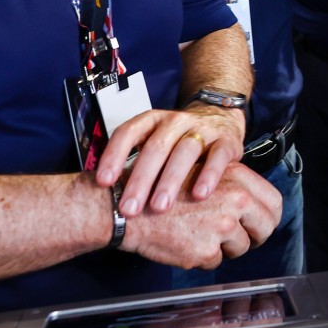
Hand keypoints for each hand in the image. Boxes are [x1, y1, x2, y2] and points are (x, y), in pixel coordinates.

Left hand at [95, 105, 246, 215]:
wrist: (220, 118)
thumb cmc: (178, 141)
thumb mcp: (154, 143)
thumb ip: (134, 163)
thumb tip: (101, 195)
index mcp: (152, 121)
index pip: (128, 132)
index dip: (114, 156)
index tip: (103, 182)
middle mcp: (175, 121)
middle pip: (155, 146)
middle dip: (140, 179)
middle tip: (129, 209)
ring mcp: (202, 129)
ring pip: (185, 150)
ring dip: (171, 180)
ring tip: (160, 207)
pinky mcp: (227, 141)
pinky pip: (218, 156)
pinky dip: (209, 175)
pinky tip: (199, 195)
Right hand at [120, 162, 281, 268]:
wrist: (129, 206)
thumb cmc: (163, 187)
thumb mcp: (204, 171)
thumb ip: (233, 184)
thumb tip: (255, 202)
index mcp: (238, 178)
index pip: (274, 202)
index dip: (268, 216)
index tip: (260, 223)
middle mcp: (236, 200)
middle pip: (267, 227)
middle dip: (256, 236)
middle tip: (241, 238)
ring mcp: (222, 227)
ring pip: (242, 247)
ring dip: (226, 247)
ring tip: (202, 234)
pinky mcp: (206, 250)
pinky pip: (216, 261)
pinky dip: (203, 257)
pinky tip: (186, 242)